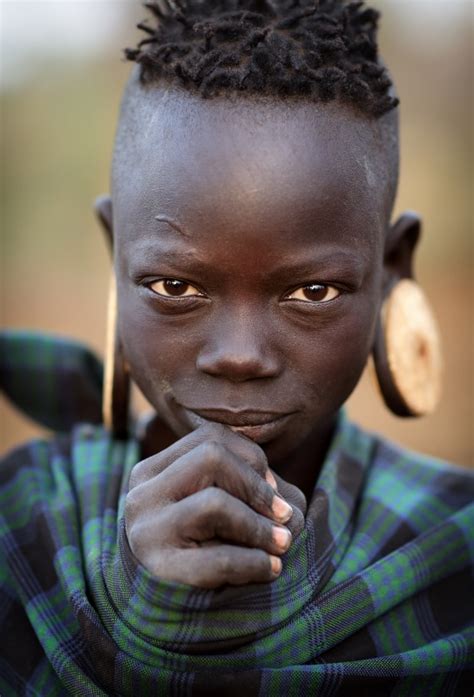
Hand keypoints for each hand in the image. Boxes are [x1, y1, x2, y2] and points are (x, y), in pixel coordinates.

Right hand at [125, 422, 301, 587]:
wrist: (157, 611)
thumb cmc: (197, 547)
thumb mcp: (216, 506)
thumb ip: (250, 490)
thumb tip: (286, 503)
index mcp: (152, 471)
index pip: (210, 438)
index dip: (251, 457)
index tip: (271, 486)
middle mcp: (143, 496)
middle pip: (211, 457)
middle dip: (256, 486)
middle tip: (283, 515)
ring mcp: (147, 533)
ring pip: (214, 503)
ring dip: (259, 525)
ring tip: (282, 543)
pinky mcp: (162, 572)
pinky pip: (219, 558)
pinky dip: (255, 562)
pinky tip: (271, 569)